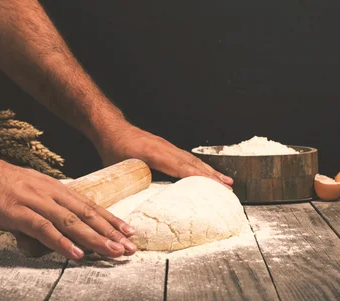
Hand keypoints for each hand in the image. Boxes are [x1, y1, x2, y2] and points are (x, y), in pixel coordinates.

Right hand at [0, 156, 136, 258]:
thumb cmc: (0, 185)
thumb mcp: (30, 197)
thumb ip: (44, 218)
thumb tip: (51, 241)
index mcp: (56, 189)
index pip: (90, 206)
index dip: (111, 220)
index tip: (129, 232)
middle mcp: (51, 193)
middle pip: (87, 214)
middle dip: (111, 232)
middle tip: (129, 247)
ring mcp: (35, 201)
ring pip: (71, 222)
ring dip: (94, 239)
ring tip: (112, 251)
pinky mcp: (17, 212)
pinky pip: (44, 228)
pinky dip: (61, 242)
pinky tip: (75, 253)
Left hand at [96, 122, 233, 187]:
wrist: (111, 128)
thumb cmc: (112, 147)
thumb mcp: (119, 169)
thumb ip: (129, 188)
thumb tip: (133, 210)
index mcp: (154, 154)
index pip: (181, 167)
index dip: (198, 177)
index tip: (214, 186)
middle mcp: (165, 149)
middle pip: (193, 163)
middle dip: (212, 176)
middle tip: (228, 188)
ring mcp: (167, 147)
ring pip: (192, 160)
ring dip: (210, 171)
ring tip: (225, 182)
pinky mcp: (167, 148)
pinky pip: (187, 158)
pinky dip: (200, 166)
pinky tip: (206, 173)